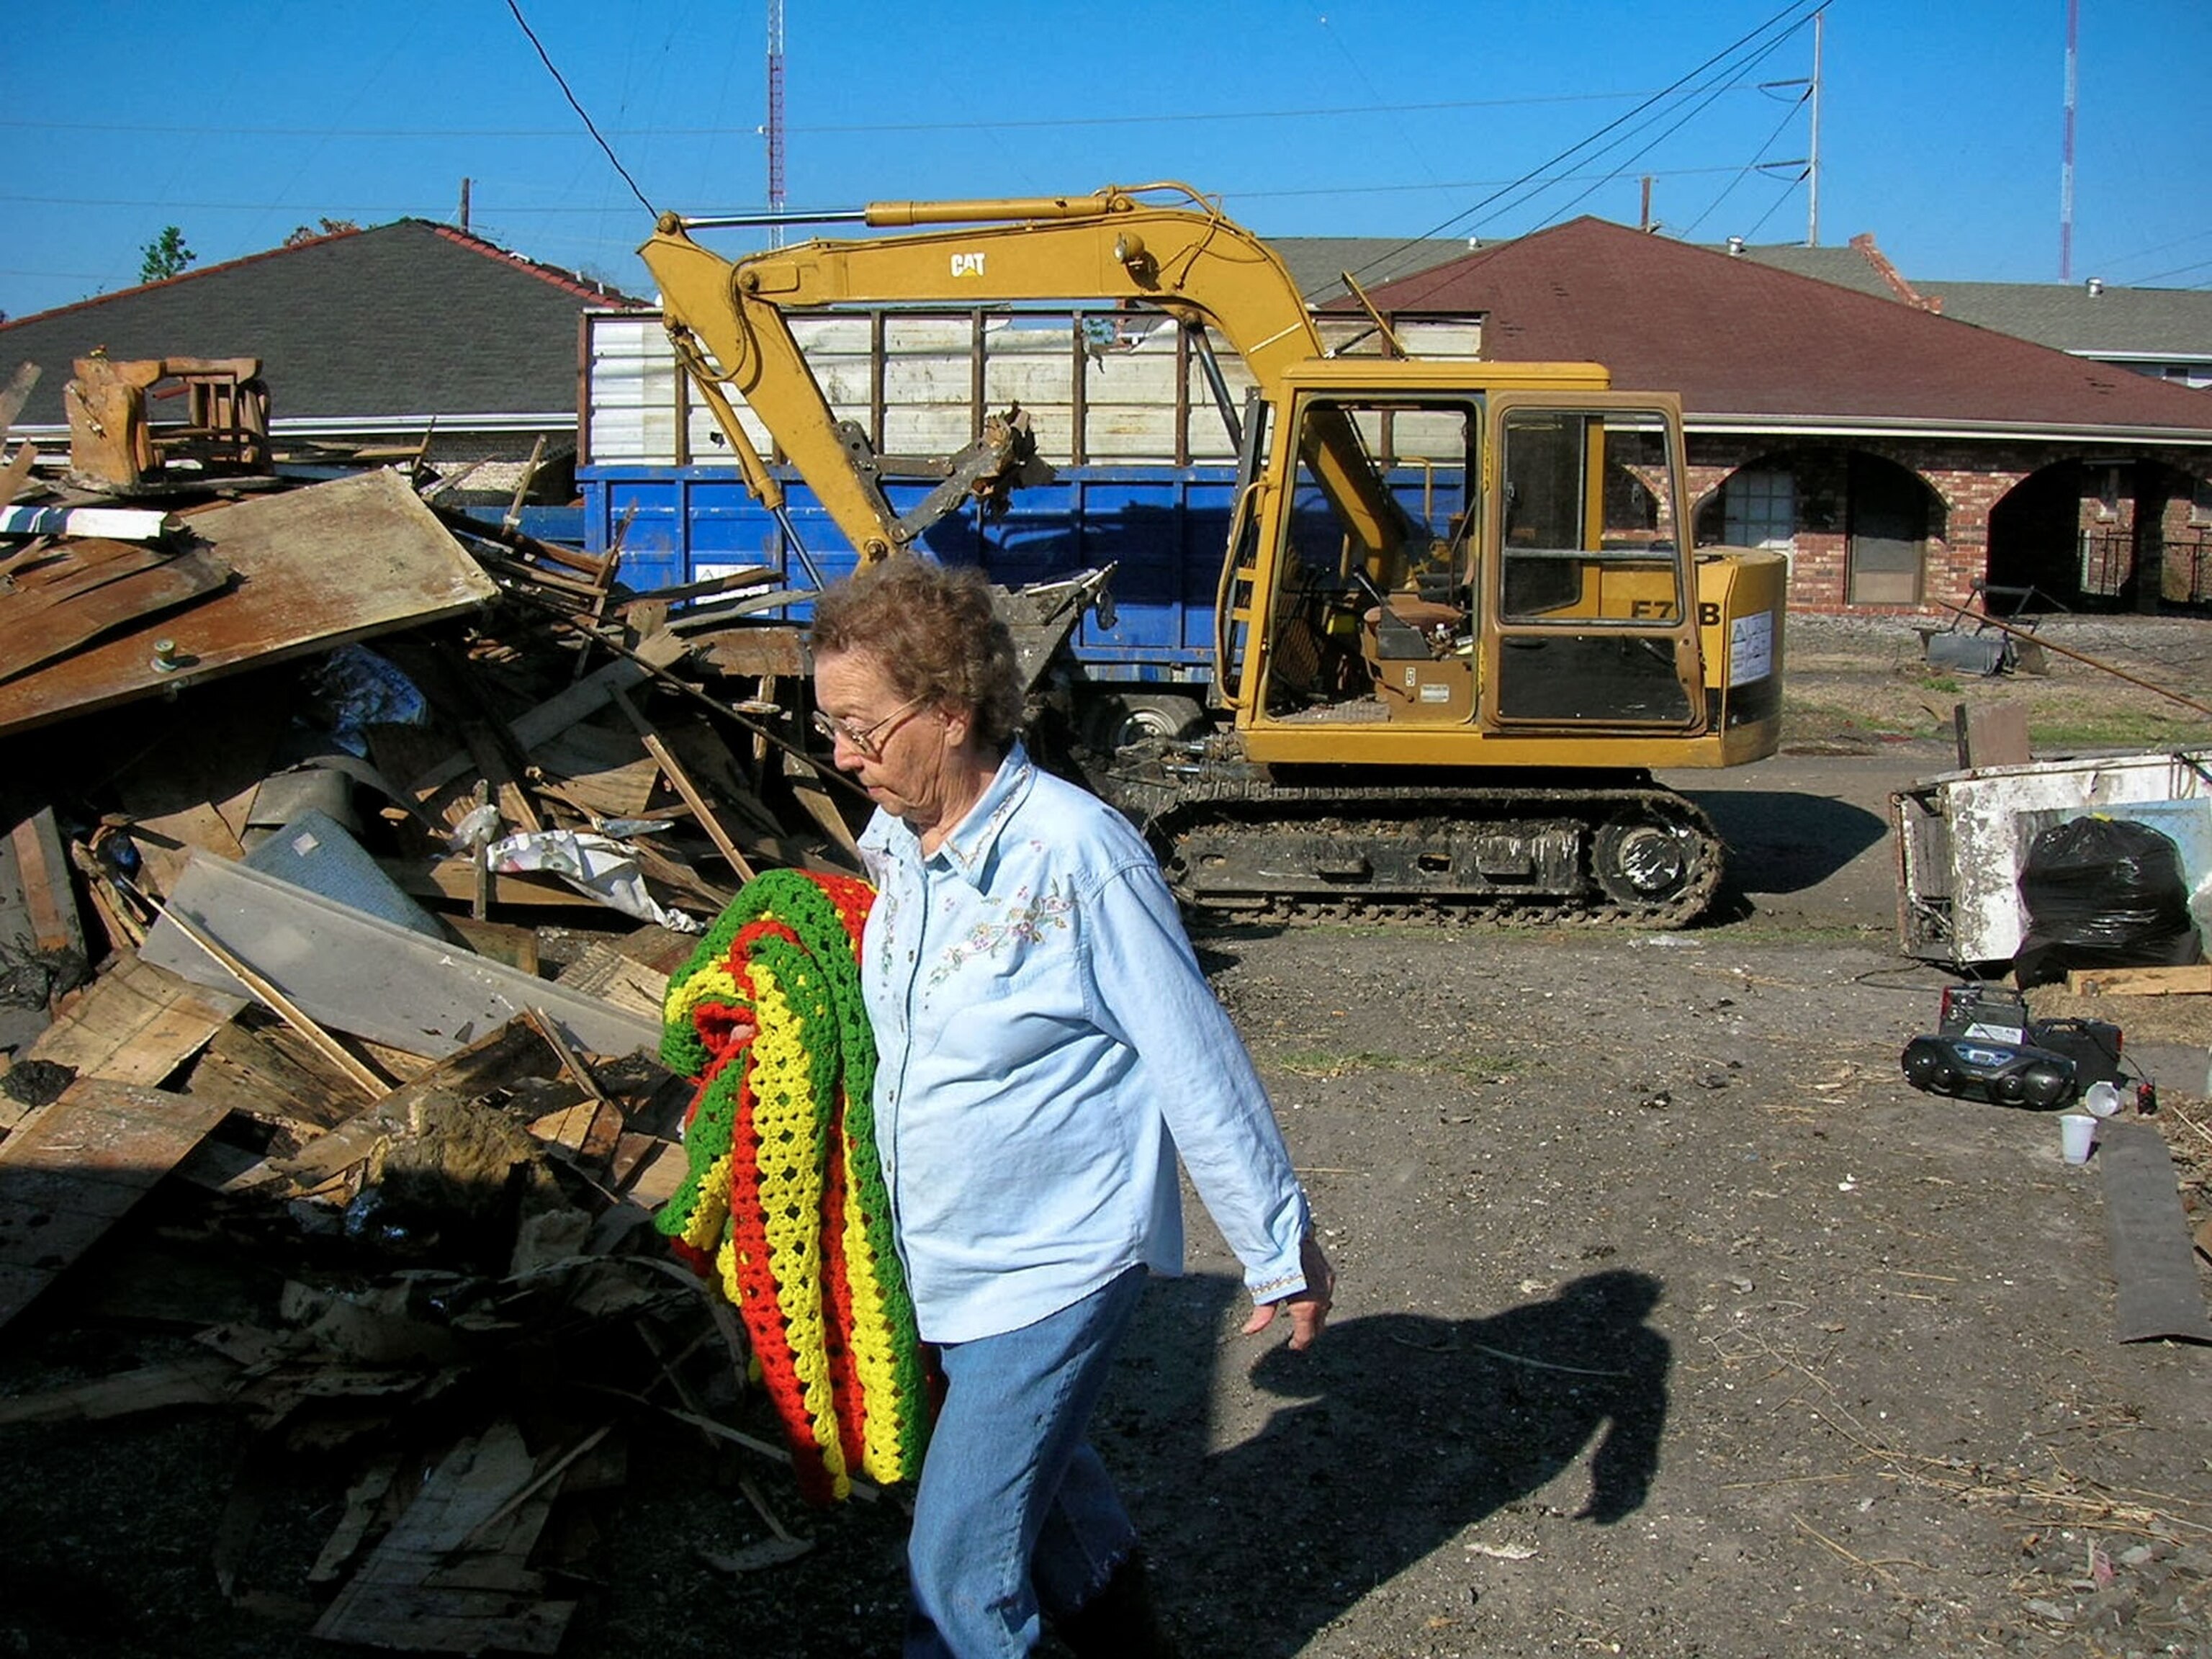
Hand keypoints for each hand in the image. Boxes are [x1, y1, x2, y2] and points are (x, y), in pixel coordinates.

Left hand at [1242, 1234, 1334, 1350]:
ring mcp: (1327, 1284)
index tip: (1293, 1346)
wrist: (1286, 1230)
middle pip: (1318, 1324)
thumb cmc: (1273, 1258)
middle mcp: (1322, 1297)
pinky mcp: (1328, 1273)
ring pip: (1324, 1310)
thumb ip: (1261, 1313)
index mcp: (1307, 1305)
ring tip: (1301, 1320)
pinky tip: (1308, 1300)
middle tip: (1297, 1336)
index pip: (1307, 1334)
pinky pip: (1325, 1296)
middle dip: (1308, 1332)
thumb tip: (1248, 1331)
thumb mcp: (1264, 1288)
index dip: (1299, 1343)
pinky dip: (1318, 1304)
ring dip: (1314, 1318)